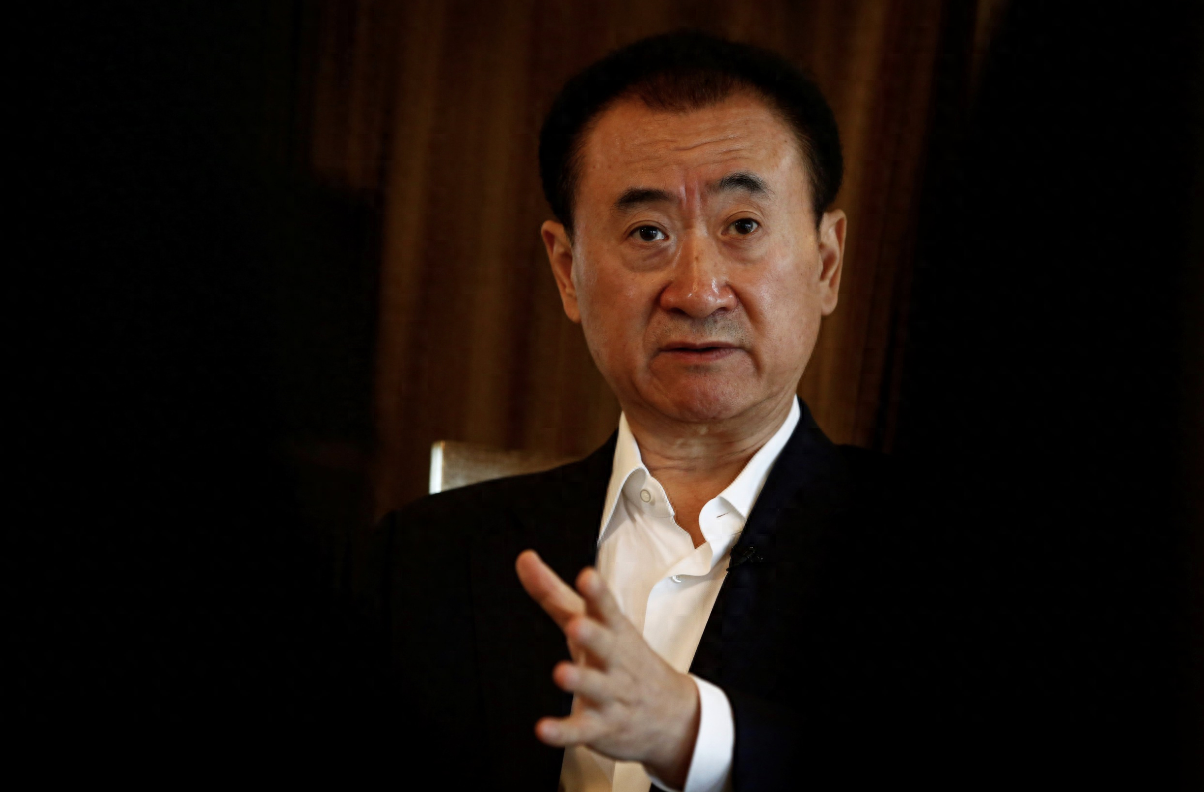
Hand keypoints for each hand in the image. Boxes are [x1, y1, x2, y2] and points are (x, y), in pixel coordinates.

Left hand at [515, 550, 700, 787]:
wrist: (673, 717)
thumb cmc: (624, 659)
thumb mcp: (592, 624)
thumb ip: (554, 593)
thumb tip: (524, 558)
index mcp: (615, 632)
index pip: (608, 609)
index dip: (598, 594)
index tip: (588, 577)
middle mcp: (616, 661)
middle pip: (607, 646)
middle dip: (594, 635)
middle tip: (578, 625)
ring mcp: (612, 696)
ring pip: (597, 688)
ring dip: (581, 681)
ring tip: (562, 673)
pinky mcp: (602, 727)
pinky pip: (582, 730)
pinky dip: (563, 731)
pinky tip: (544, 729)